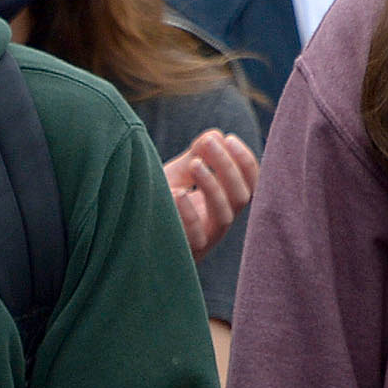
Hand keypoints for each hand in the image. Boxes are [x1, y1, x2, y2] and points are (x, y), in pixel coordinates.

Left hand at [164, 129, 257, 259]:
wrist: (137, 233)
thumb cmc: (163, 202)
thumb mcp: (179, 175)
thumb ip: (197, 155)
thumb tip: (214, 136)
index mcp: (225, 202)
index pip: (250, 184)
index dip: (245, 161)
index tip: (229, 138)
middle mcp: (221, 221)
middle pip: (241, 196)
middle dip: (228, 167)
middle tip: (207, 143)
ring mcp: (207, 238)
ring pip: (224, 215)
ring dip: (213, 186)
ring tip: (195, 163)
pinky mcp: (187, 251)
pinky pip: (196, 236)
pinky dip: (189, 214)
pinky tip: (177, 193)